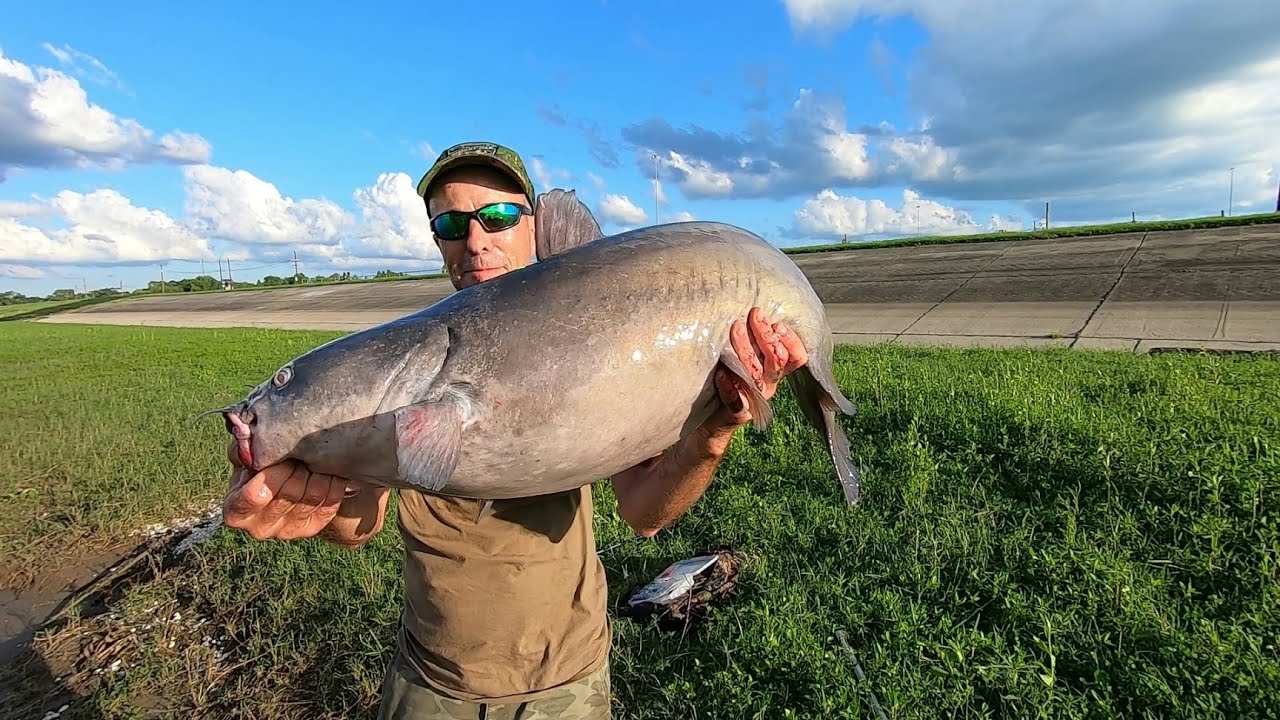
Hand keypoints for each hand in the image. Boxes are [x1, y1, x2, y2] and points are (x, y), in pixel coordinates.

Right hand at [221, 440, 355, 540]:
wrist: (285, 486)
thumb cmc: (259, 470)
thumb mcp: (245, 459)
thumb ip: (242, 448)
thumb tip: (247, 432)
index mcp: (237, 511)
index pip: (253, 497)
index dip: (271, 474)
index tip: (280, 459)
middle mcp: (260, 527)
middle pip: (289, 493)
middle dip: (297, 467)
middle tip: (298, 454)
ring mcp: (287, 531)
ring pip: (311, 496)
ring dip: (316, 472)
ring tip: (313, 460)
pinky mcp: (311, 529)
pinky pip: (329, 503)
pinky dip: (332, 484)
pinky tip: (329, 473)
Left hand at [711, 306, 808, 427]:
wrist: (711, 424)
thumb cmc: (725, 383)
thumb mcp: (743, 360)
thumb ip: (751, 343)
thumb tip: (752, 310)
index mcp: (774, 373)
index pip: (796, 358)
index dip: (792, 341)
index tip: (778, 323)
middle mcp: (768, 386)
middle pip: (776, 360)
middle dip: (766, 335)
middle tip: (755, 314)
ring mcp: (753, 400)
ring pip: (755, 373)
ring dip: (746, 349)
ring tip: (735, 328)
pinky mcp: (736, 413)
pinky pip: (736, 400)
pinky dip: (729, 386)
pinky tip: (721, 374)